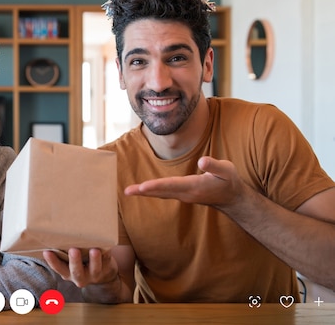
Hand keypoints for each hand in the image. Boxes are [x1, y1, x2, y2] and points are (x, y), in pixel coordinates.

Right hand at [43, 248, 117, 287]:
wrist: (103, 275)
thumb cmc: (82, 262)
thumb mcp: (70, 262)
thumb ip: (63, 252)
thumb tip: (53, 229)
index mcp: (67, 273)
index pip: (58, 268)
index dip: (52, 261)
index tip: (47, 251)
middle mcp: (80, 276)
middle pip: (77, 271)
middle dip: (75, 261)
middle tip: (73, 250)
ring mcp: (94, 274)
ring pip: (95, 269)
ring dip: (94, 260)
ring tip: (94, 250)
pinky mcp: (108, 269)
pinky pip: (108, 262)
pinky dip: (107, 254)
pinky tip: (107, 246)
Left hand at [124, 156, 245, 208]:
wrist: (232, 198)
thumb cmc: (229, 181)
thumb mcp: (227, 170)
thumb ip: (215, 166)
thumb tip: (202, 161)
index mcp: (194, 187)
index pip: (172, 185)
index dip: (156, 185)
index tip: (142, 187)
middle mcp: (186, 194)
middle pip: (161, 192)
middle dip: (144, 191)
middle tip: (127, 191)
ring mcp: (183, 196)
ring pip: (161, 194)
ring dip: (144, 192)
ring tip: (128, 191)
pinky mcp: (182, 194)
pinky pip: (163, 193)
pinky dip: (152, 191)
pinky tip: (142, 190)